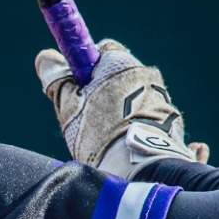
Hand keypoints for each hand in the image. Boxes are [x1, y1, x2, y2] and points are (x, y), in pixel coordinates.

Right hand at [35, 40, 209, 177]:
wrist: (141, 166)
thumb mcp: (69, 105)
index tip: (76, 89)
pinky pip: (152, 121)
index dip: (85, 69)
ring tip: (108, 140)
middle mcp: (146, 74)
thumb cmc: (100, 133)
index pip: (102, 51)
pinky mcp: (174, 122)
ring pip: (135, 101)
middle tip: (87, 119)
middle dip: (104, 94)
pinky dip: (139, 131)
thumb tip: (45, 57)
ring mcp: (163, 99)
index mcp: (120, 63)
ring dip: (121, 115)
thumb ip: (57, 80)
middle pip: (120, 77)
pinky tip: (129, 148)